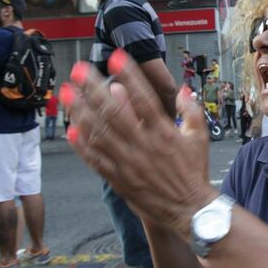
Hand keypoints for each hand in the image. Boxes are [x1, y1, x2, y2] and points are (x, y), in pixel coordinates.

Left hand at [62, 51, 218, 237]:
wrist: (189, 210)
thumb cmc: (194, 172)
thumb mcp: (199, 138)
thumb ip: (191, 111)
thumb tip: (181, 90)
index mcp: (164, 133)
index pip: (144, 98)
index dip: (129, 75)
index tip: (116, 58)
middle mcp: (143, 146)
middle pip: (114, 112)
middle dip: (94, 89)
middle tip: (79, 70)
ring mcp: (129, 164)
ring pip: (99, 134)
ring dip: (81, 112)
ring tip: (67, 94)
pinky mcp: (119, 180)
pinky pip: (96, 161)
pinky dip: (82, 146)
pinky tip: (72, 130)